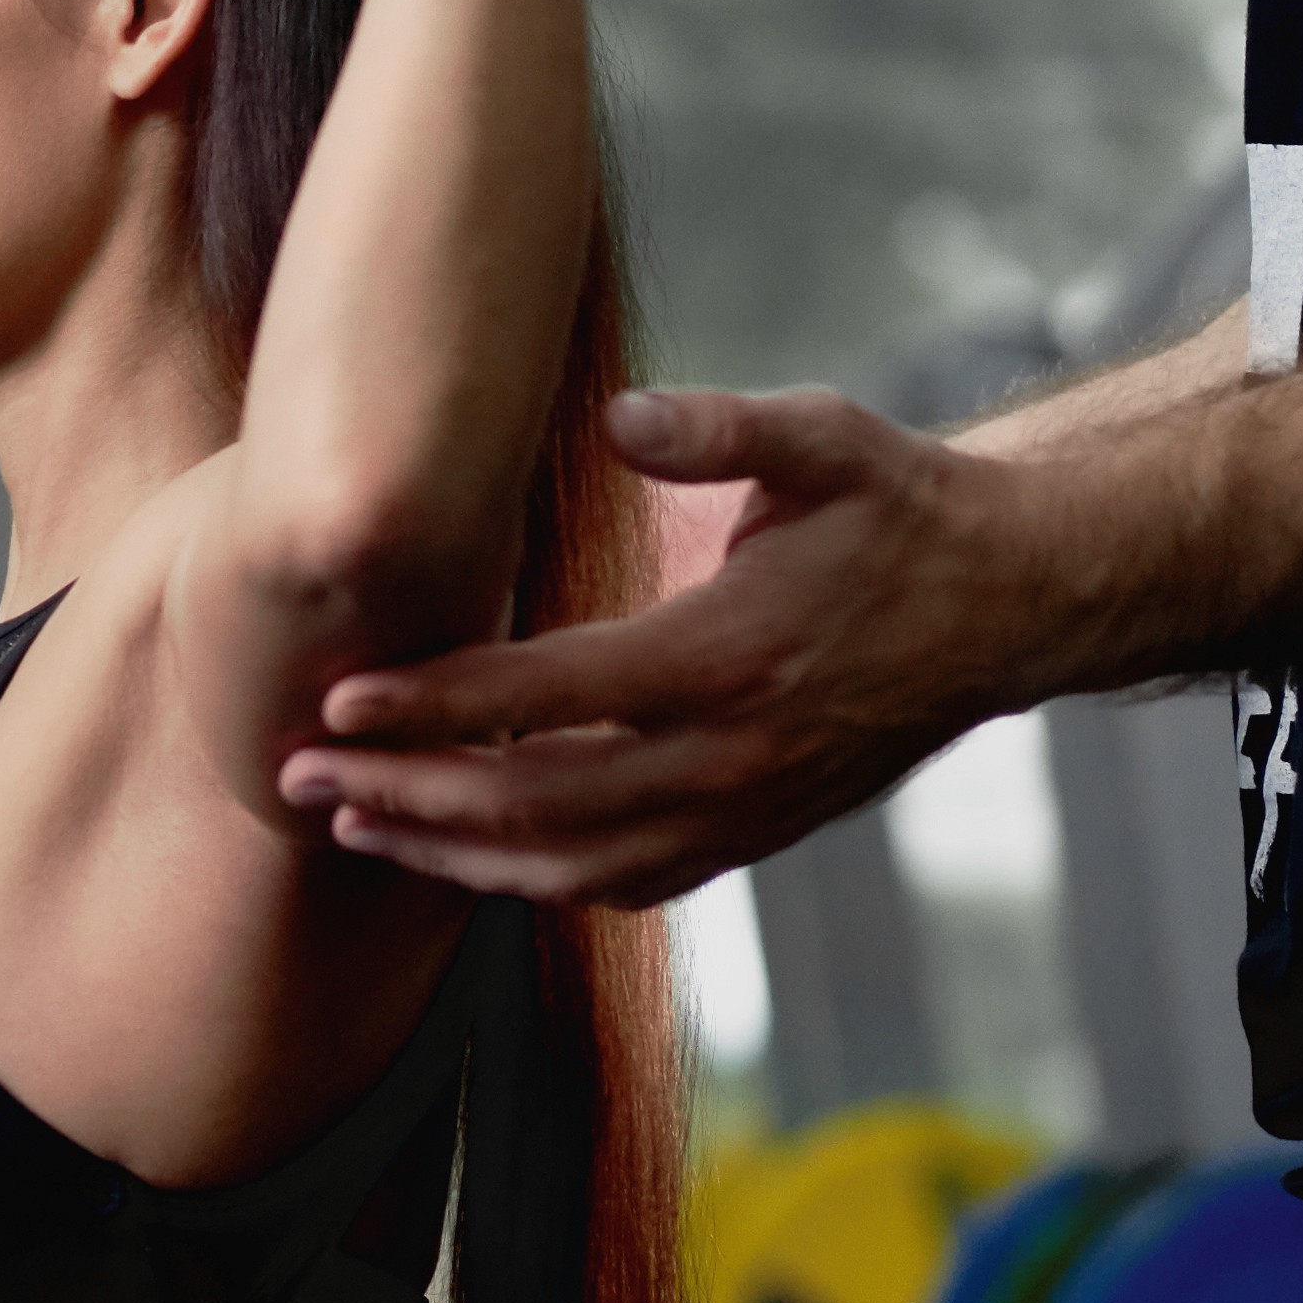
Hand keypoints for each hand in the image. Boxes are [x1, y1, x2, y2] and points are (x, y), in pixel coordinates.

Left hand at [273, 385, 1066, 907]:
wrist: (1003, 606)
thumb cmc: (898, 510)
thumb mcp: (828, 439)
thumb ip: (722, 429)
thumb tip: (621, 420)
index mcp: (731, 657)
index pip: (551, 697)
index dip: (438, 706)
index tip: (339, 698)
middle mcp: (732, 756)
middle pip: (539, 801)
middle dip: (409, 793)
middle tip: (299, 776)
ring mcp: (744, 810)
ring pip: (572, 864)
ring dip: (450, 852)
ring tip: (348, 824)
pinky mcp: (752, 834)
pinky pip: (624, 882)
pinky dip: (529, 879)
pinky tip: (456, 856)